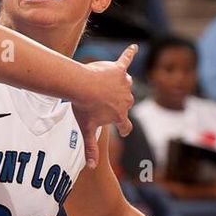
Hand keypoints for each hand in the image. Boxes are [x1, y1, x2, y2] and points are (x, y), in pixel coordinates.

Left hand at [71, 44, 136, 168]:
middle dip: (118, 103)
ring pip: (126, 84)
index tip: (124, 132)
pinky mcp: (118, 69)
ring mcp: (124, 84)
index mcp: (119, 115)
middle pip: (126, 103)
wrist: (81, 87)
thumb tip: (90, 168)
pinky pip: (126, 59)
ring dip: (120, 84)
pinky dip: (130, 53)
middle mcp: (126, 99)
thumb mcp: (86, 129)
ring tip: (108, 82)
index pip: (125, 126)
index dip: (124, 129)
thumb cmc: (83, 107)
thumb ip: (90, 148)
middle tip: (104, 101)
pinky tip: (133, 46)